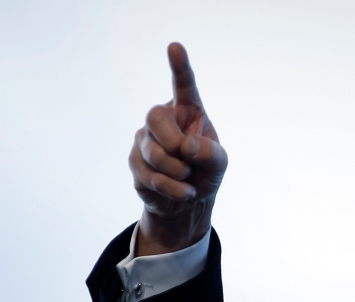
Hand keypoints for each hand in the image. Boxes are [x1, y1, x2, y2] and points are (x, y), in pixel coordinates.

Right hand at [129, 42, 227, 255]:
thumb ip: (210, 152)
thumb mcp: (219, 163)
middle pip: (155, 116)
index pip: (183, 85)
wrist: (188, 201)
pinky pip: (150, 175)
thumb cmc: (206, 172)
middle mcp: (164, 119)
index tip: (175, 47)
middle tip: (187, 159)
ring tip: (188, 178)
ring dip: (178, 171)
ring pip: (153, 151)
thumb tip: (187, 146)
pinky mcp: (134, 161)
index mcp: (188, 111)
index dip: (179, 67)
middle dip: (173, 143)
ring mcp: (145, 139)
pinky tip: (183, 191)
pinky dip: (172, 188)